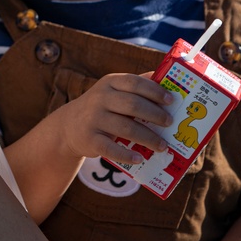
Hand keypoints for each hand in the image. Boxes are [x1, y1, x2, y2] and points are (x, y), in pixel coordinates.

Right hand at [51, 71, 173, 165]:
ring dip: (148, 138)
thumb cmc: (102, 107)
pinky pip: (111, 148)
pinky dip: (127, 155)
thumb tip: (168, 81)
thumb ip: (136, 86)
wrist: (69, 126)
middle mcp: (100, 98)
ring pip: (126, 128)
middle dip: (155, 114)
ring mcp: (94, 119)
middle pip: (132, 105)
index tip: (171, 101)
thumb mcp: (113, 91)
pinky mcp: (90, 139)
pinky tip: (140, 159)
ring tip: (163, 146)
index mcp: (110, 83)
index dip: (154, 91)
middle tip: (170, 123)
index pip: (134, 82)